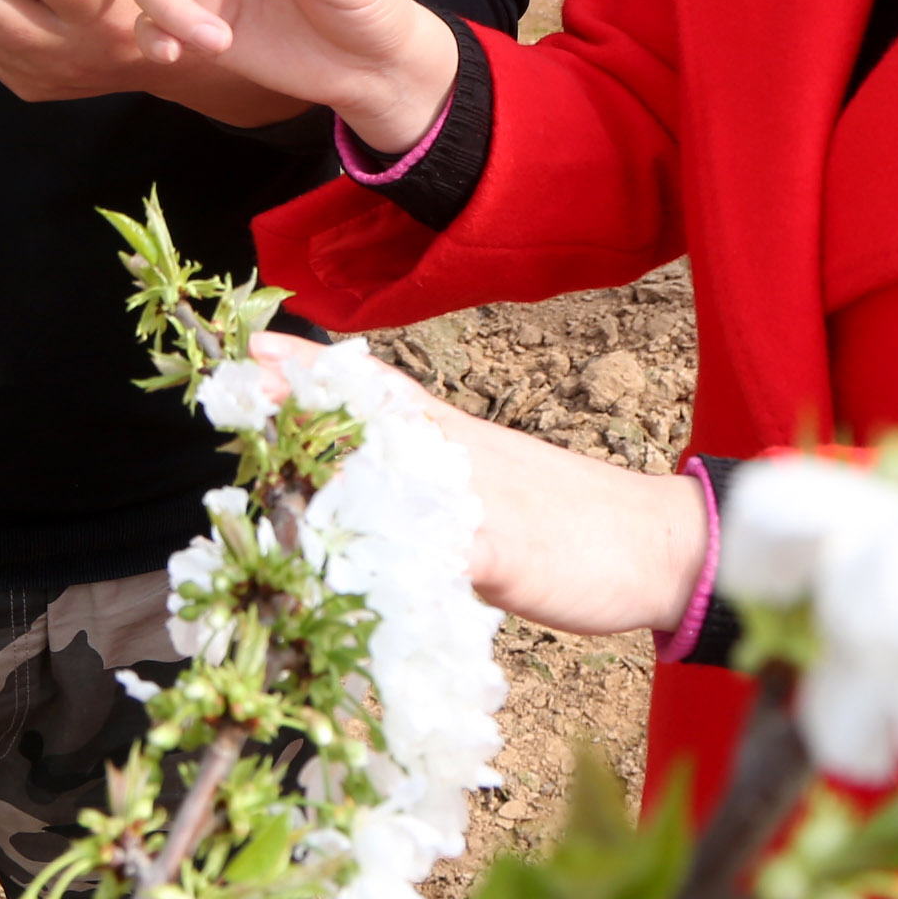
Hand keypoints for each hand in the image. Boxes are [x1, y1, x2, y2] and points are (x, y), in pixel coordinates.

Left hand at [248, 336, 708, 636]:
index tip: (252, 347)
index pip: (376, 393)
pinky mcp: (505, 549)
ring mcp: (482, 498)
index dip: (313, 371)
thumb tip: (366, 506)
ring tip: (270, 452)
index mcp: (457, 442)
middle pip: (371, 416)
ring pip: (396, 469)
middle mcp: (461, 456)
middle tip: (236, 377)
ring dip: (332, 459)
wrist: (661, 543)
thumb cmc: (572, 523)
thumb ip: (431, 497)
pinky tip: (357, 551)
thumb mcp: (490, 500)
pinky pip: (440, 545)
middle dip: (302, 398)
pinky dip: (399, 547)